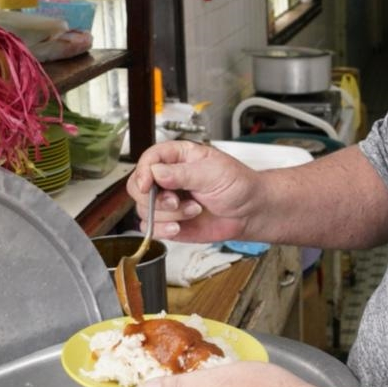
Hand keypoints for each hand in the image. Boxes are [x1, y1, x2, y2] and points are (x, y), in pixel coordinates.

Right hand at [127, 141, 260, 242]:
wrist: (250, 212)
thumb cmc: (238, 185)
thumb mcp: (214, 173)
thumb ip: (183, 173)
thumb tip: (156, 172)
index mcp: (178, 157)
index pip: (148, 159)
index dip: (143, 172)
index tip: (148, 184)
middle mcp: (168, 178)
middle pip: (137, 185)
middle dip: (155, 198)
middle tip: (175, 202)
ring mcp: (167, 200)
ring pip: (143, 208)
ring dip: (167, 214)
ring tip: (193, 210)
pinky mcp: (169, 221)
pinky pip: (150, 227)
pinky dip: (162, 229)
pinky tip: (180, 226)